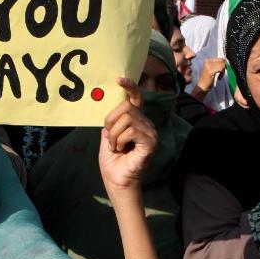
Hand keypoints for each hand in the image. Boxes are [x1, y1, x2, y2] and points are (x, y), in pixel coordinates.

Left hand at [98, 77, 157, 193]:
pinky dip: (120, 140)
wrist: (116, 179)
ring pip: (127, 118)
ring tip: (116, 146)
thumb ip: (112, 119)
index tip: (119, 79)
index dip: (130, 87)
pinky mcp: (151, 143)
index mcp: (137, 120)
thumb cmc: (112, 159)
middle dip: (111, 121)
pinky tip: (122, 149)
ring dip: (114, 134)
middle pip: (126, 107)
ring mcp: (151, 133)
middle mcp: (146, 124)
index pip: (137, 98)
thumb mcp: (108, 134)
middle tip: (110, 138)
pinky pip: (131, 130)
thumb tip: (112, 104)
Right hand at [197, 58, 226, 91]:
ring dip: (223, 72)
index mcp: (208, 60)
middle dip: (224, 68)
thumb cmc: (208, 78)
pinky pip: (221, 69)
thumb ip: (217, 64)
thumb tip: (226, 61)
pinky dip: (221, 74)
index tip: (222, 70)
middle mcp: (208, 61)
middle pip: (222, 61)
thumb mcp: (212, 69)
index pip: (221, 59)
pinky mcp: (211, 71)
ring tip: (219, 76)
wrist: (202, 86)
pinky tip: (219, 78)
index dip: (224, 64)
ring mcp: (209, 66)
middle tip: (221, 74)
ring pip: (222, 65)